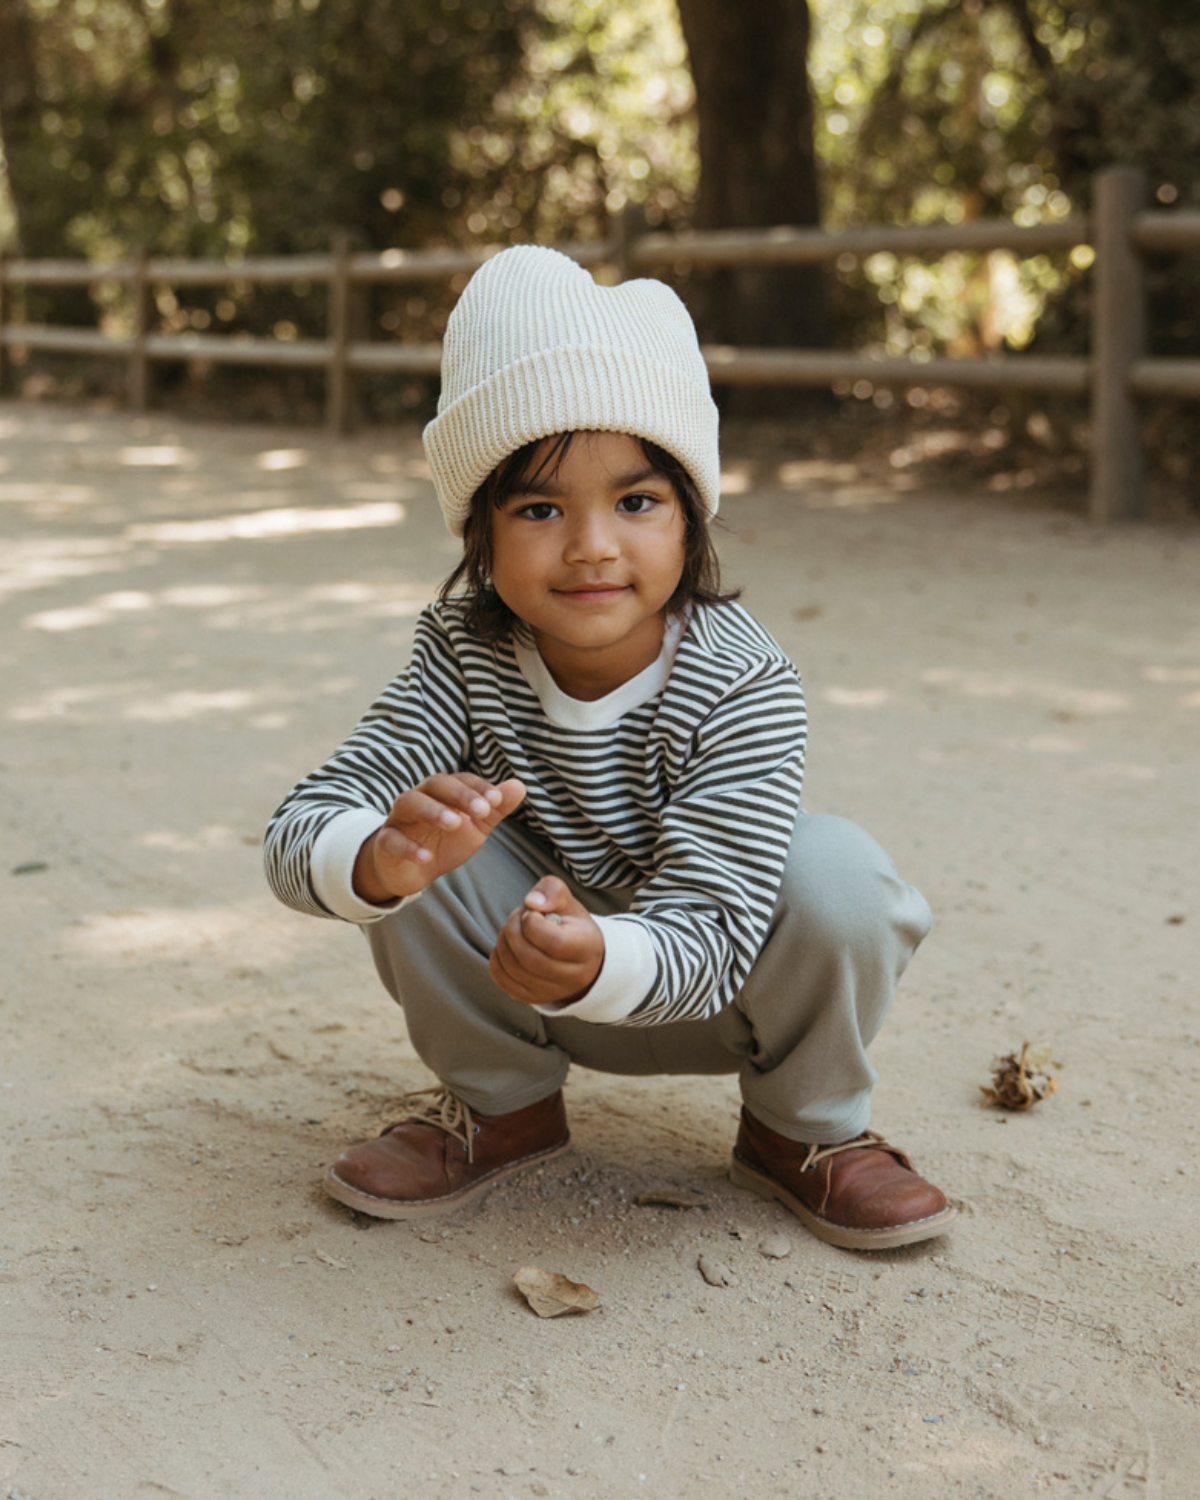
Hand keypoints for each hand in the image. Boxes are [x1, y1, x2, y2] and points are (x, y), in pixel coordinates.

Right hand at [353, 773, 525, 902]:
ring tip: (454, 823)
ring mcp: (400, 818)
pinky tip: (426, 857)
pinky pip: (391, 839)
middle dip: (459, 794)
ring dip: (432, 811)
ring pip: (409, 803)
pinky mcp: (385, 842)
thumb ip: (496, 808)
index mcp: (443, 792)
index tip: (497, 800)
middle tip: (482, 810)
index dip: (478, 787)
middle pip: (435, 784)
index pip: (460, 779)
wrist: (411, 871)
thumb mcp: (476, 826)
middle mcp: (420, 798)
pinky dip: (408, 846)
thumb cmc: (445, 841)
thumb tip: (519, 785)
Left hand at [489, 876, 604, 1007]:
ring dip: (503, 943)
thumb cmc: (571, 926)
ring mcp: (553, 992)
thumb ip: (553, 891)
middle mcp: (574, 977)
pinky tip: (507, 946)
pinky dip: (497, 960)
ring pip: (515, 970)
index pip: (554, 943)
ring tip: (512, 929)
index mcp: (587, 949)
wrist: (579, 959)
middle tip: (517, 917)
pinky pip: (504, 981)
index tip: (532, 912)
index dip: (533, 924)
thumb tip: (532, 902)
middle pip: (530, 959)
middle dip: (513, 931)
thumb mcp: (569, 903)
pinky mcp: (534, 998)